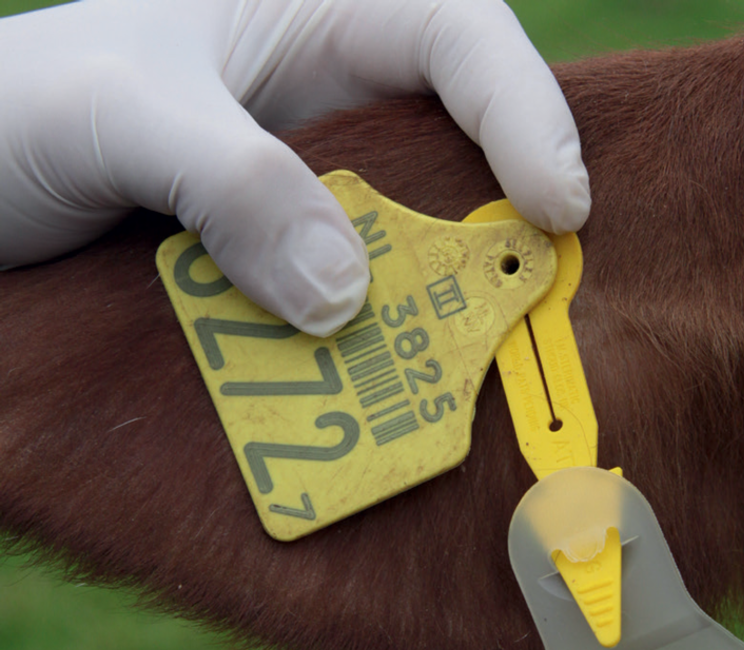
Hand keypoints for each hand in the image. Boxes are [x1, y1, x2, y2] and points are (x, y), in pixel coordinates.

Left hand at [0, 0, 589, 333]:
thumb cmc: (12, 111)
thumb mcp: (114, 114)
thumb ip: (230, 181)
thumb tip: (343, 295)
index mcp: (312, 16)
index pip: (456, 39)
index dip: (525, 113)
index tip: (558, 206)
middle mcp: (330, 105)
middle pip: (462, 151)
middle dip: (506, 221)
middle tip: (544, 300)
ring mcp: (313, 195)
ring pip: (415, 242)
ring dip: (441, 303)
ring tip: (474, 361)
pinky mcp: (288, 270)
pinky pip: (358, 305)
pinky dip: (375, 346)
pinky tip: (386, 387)